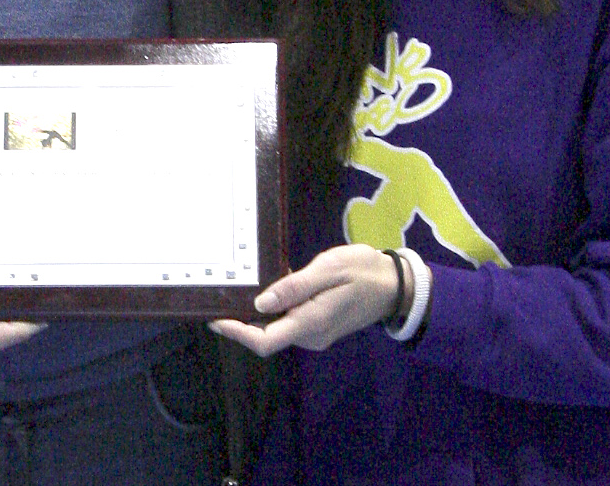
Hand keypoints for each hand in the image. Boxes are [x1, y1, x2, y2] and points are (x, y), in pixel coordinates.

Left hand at [207, 244, 406, 357]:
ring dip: (256, 314)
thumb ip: (294, 287)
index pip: (264, 340)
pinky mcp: (319, 325)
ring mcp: (315, 333)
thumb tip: (259, 303)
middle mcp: (310, 336)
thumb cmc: (363, 272)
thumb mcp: (328, 269)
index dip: (236, 332)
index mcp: (311, 324)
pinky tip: (265, 287)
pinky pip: (289, 321)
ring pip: (276, 328)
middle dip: (241, 321)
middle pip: (266, 336)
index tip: (214, 318)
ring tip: (236, 290)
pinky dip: (273, 309)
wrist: (395, 285)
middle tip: (220, 297)